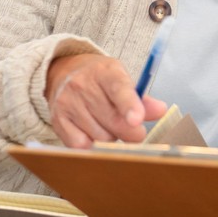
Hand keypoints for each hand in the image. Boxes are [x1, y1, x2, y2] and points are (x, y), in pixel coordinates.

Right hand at [44, 53, 165, 147]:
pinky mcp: (57, 120)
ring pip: (101, 137)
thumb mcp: (122, 79)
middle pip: (113, 121)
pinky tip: (94, 132)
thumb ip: (142, 98)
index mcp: (105, 71)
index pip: (119, 89)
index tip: (137, 119)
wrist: (62, 72)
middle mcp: (82, 85)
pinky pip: (81, 145)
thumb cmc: (99, 79)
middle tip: (136, 131)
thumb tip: (160, 111)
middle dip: (131, 132)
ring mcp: (67, 103)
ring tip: (108, 125)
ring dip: (111, 138)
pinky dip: (92, 145)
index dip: (129, 106)